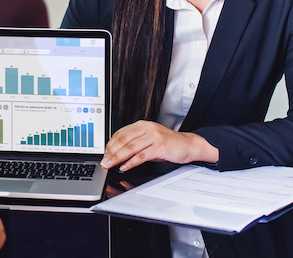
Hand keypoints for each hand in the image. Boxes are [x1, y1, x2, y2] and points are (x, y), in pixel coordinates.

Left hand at [100, 120, 218, 171]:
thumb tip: (116, 152)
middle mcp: (147, 128)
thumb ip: (134, 142)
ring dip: (118, 158)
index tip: (104, 153)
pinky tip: (125, 167)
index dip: (110, 144)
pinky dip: (131, 162)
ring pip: (130, 148)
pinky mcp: (160, 147)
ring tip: (110, 164)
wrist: (188, 145)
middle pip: (123, 140)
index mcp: (142, 124)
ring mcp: (154, 137)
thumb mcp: (149, 139)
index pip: (120, 133)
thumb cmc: (167, 144)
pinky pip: (141, 156)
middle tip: (104, 161)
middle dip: (111, 152)